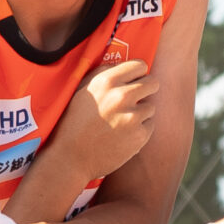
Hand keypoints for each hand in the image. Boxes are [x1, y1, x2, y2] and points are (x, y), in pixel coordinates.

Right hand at [49, 60, 159, 184]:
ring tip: (121, 122)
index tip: (135, 81)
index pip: (140, 65)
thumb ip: (103, 74)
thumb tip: (123, 65)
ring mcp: (132, 116)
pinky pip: (149, 125)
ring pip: (151, 106)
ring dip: (141, 113)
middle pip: (153, 83)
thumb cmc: (73, 123)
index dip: (138, 74)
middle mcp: (122, 95)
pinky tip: (123, 135)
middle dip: (146, 91)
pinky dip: (140, 130)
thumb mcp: (81, 90)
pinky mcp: (139, 135)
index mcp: (107, 81)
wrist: (70, 158)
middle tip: (136, 100)